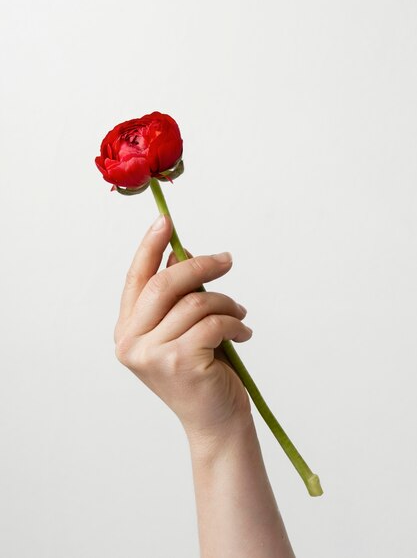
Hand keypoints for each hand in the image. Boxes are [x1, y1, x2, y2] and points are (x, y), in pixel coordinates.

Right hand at [114, 214, 252, 438]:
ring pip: (195, 302)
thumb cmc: (200, 371)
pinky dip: (235, 322)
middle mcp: (130, 342)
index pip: (136, 279)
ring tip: (239, 314)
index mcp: (127, 331)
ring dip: (226, 303)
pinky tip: (243, 333)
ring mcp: (151, 354)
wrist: (215, 421)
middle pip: (164, 284)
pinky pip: (213, 322)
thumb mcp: (183, 329)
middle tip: (227, 260)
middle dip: (200, 266)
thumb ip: (177, 296)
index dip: (150, 247)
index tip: (166, 220)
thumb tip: (183, 253)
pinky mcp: (178, 362)